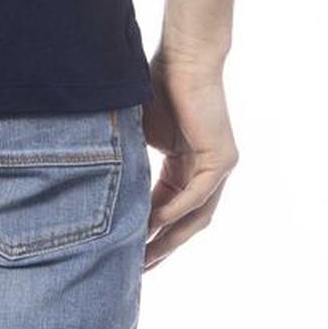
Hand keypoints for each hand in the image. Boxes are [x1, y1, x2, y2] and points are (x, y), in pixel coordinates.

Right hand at [142, 54, 239, 270]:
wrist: (183, 57)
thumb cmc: (158, 86)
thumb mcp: (140, 135)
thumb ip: (132, 164)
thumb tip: (105, 189)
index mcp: (187, 166)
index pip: (168, 208)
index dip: (148, 231)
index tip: (126, 253)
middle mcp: (207, 172)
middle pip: (186, 221)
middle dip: (161, 246)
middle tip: (136, 271)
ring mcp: (219, 168)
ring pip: (196, 215)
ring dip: (170, 238)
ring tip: (145, 258)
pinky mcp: (223, 160)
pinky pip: (199, 195)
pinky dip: (177, 211)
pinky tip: (155, 223)